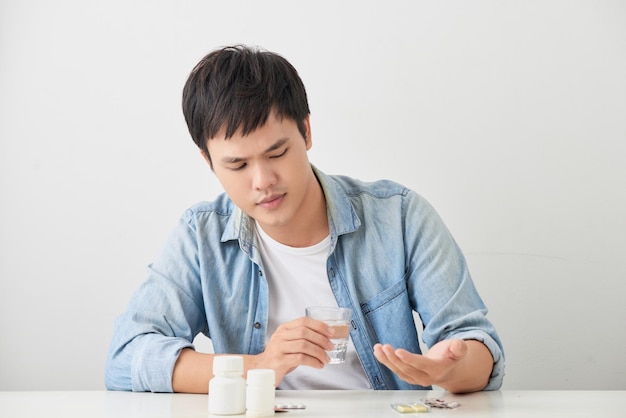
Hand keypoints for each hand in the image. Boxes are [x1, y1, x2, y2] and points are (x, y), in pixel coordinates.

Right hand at [250, 317, 335, 384]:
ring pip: (304, 345)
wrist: (261, 369)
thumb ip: (303, 338)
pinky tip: (318, 365)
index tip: (331, 332)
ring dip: (319, 352)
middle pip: (304, 332)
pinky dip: (313, 361)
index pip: (304, 321)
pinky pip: (300, 358)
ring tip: (326, 358)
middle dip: (321, 339)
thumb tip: (326, 338)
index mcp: (284, 328)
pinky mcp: (279, 361)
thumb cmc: (279, 356)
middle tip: (330, 346)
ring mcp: (278, 348)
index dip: (319, 325)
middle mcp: (280, 336)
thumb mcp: (289, 343)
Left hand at [373, 339, 490, 392]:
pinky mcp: (408, 375)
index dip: (409, 359)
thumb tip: (458, 345)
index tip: (398, 351)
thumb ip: (459, 348)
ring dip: (386, 360)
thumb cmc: (451, 356)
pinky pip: (395, 369)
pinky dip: (386, 361)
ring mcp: (415, 378)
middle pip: (407, 368)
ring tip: (378, 348)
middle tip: (384, 347)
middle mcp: (425, 377)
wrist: (448, 368)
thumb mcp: (459, 349)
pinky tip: (378, 352)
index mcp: (437, 370)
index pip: (421, 365)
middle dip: (394, 358)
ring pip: (399, 370)